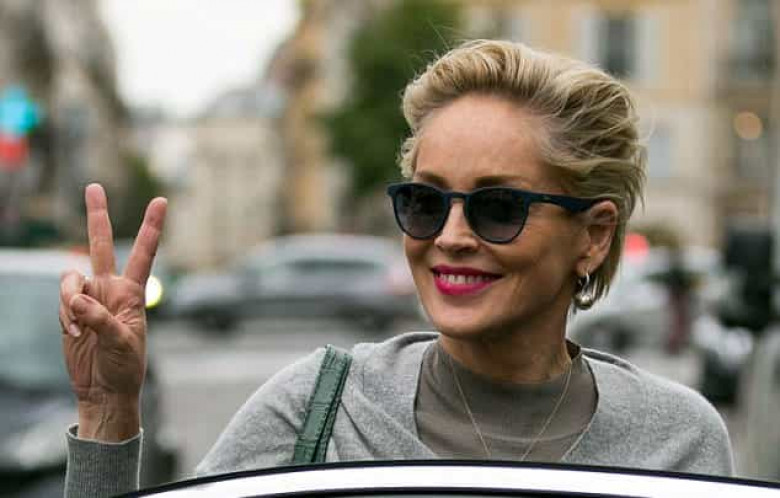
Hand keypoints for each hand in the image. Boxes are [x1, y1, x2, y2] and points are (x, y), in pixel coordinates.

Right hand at [59, 183, 166, 440]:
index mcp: (133, 292)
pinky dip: (65, 317)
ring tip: (81, 329)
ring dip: (70, 302)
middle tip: (94, 187)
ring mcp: (89, 298)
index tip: (162, 200)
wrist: (104, 389)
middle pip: (101, 245)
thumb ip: (100, 319)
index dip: (152, 227)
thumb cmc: (124, 367)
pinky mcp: (71, 312)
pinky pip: (62, 303)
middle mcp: (111, 288)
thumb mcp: (121, 343)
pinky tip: (75, 335)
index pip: (144, 253)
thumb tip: (77, 300)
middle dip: (97, 215)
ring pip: (70, 280)